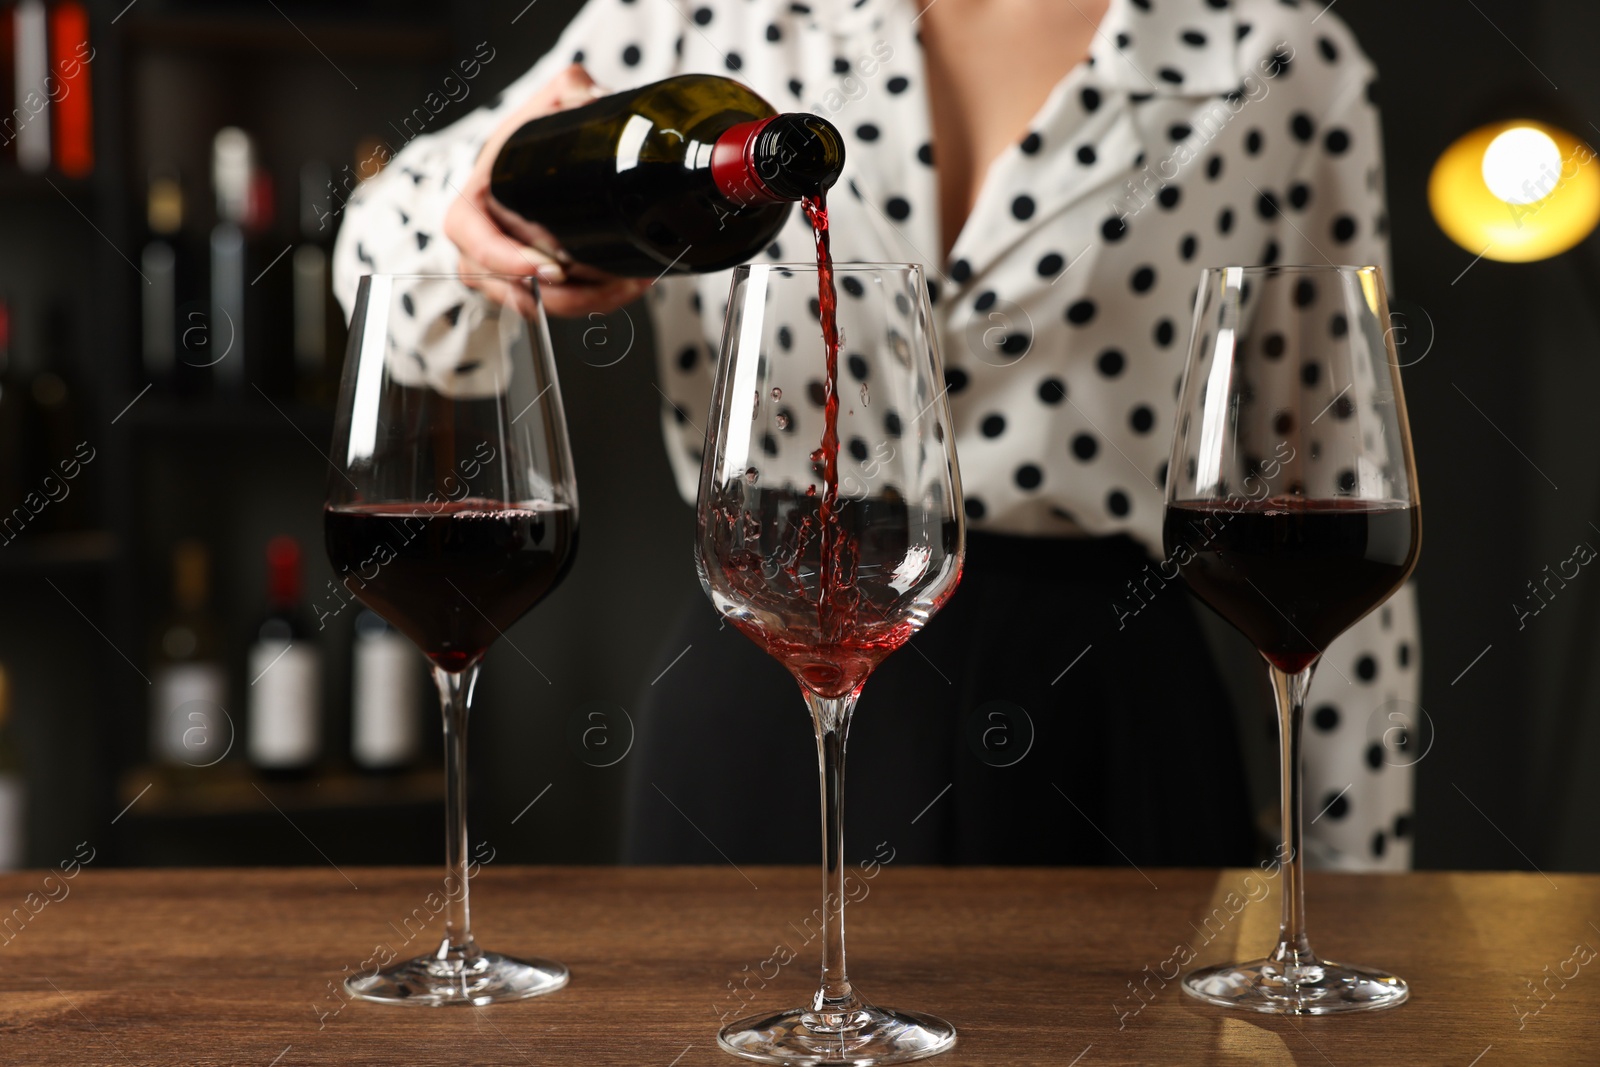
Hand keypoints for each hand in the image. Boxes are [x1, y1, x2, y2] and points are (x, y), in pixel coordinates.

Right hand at [444, 64, 652, 318]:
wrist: (535, 165)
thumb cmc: (530, 142)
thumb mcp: (546, 108)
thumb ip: (566, 92)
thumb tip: (586, 94)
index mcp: (472, 205)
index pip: (474, 241)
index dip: (507, 261)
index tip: (550, 267)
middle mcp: (481, 247)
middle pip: (512, 289)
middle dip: (565, 294)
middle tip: (610, 281)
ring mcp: (506, 274)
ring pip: (541, 306)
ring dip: (588, 302)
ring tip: (630, 283)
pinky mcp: (534, 288)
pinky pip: (560, 307)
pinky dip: (595, 302)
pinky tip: (627, 285)